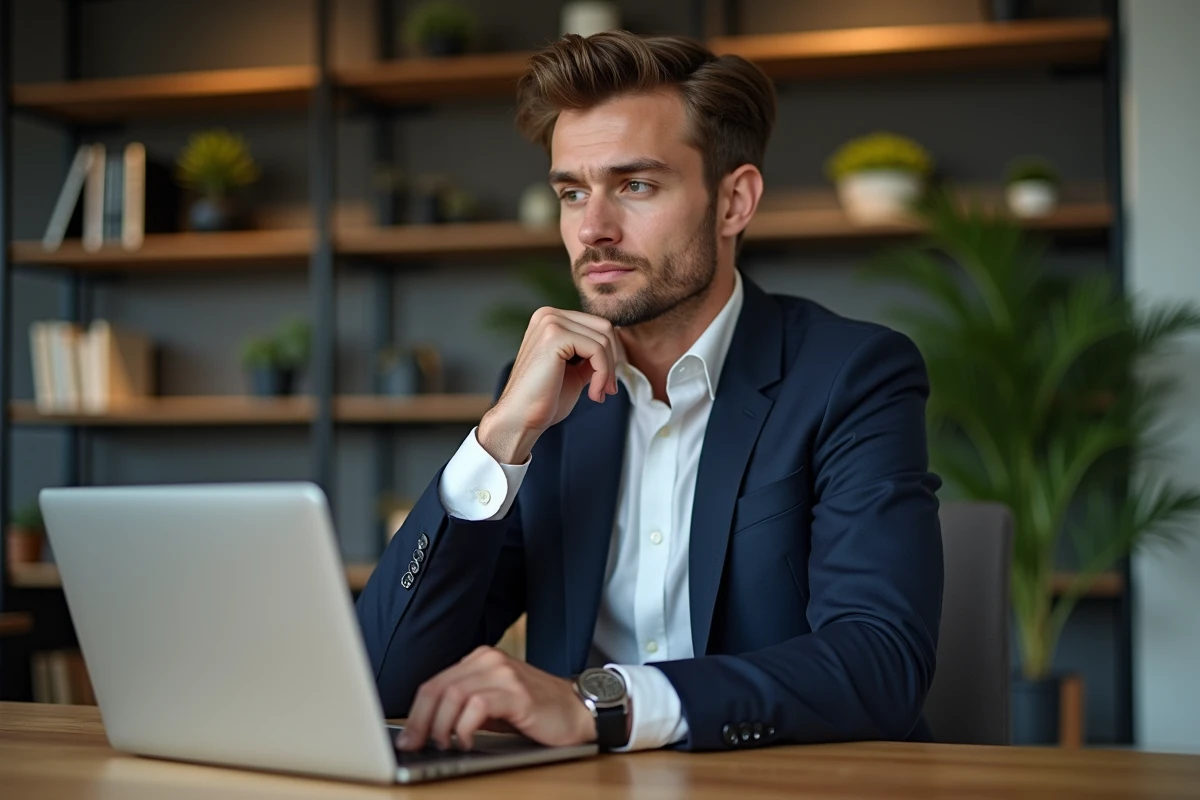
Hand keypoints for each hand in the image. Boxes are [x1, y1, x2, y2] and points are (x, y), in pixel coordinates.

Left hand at [396, 646, 595, 751]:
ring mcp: (503, 674)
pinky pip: (477, 705)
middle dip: (420, 721)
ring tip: (443, 744)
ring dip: (440, 726)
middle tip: (415, 746)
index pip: (435, 683)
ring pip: (453, 695)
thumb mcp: (494, 705)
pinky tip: (466, 741)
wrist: (578, 710)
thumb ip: (464, 707)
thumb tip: (425, 729)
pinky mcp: (516, 692)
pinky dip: (464, 727)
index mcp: (480, 660)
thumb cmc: (535, 711)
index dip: (415, 713)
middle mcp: (489, 661)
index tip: (406, 739)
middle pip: (438, 688)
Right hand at [478, 307, 619, 463]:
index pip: (597, 326)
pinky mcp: (554, 335)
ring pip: (603, 339)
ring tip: (599, 394)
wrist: (520, 419)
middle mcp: (549, 315)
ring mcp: (550, 322)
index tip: (607, 383)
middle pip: (604, 328)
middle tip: (608, 389)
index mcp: (551, 320)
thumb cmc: (544, 400)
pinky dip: (602, 374)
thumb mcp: (575, 371)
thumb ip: (591, 355)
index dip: (610, 355)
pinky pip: (597, 349)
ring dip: (608, 371)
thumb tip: (616, 346)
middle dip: (613, 361)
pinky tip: (593, 394)